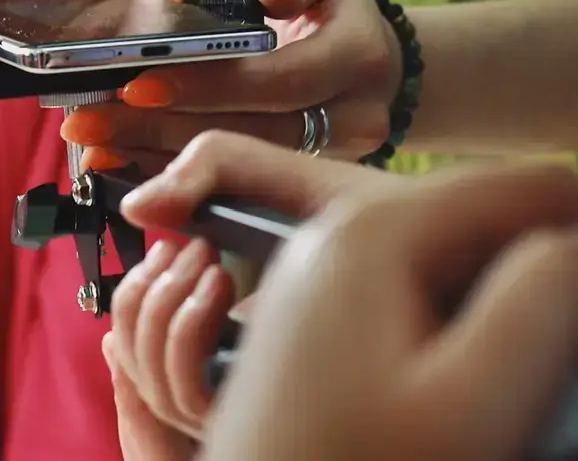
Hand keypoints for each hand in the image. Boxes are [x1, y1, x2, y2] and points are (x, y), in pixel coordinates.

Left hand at [61, 0, 402, 169]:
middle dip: (161, 128)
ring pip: (237, 166)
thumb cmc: (336, 12)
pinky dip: (172, 172)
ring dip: (157, 157)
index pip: (273, 79)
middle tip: (90, 120)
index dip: (204, 84)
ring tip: (93, 145)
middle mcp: (353, 120)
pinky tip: (121, 164)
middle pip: (248, 132)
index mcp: (358, 60)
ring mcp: (331, 162)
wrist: (376, 71)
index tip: (138, 82)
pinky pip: (232, 181)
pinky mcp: (300, 184)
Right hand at [107, 132, 401, 437]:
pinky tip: (222, 278)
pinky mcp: (287, 408)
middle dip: (139, 306)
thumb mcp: (291, 181)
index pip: (144, 352)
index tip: (154, 253)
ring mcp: (264, 398)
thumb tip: (137, 207)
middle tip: (182, 249)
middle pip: (139, 373)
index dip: (129, 312)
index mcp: (237, 331)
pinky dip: (186, 336)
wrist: (448, 234)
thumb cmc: (379, 216)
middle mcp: (248, 376)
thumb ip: (219, 169)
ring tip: (206, 256)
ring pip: (161, 391)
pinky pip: (192, 400)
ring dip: (160, 314)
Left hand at [199, 163, 577, 460]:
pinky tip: (511, 407)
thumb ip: (548, 300)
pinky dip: (491, 348)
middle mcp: (342, 238)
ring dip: (543, 322)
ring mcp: (327, 289)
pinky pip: (431, 313)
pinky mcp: (325, 342)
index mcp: (376, 230)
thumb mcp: (473, 406)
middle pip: (503, 225)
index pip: (539, 189)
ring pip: (470, 271)